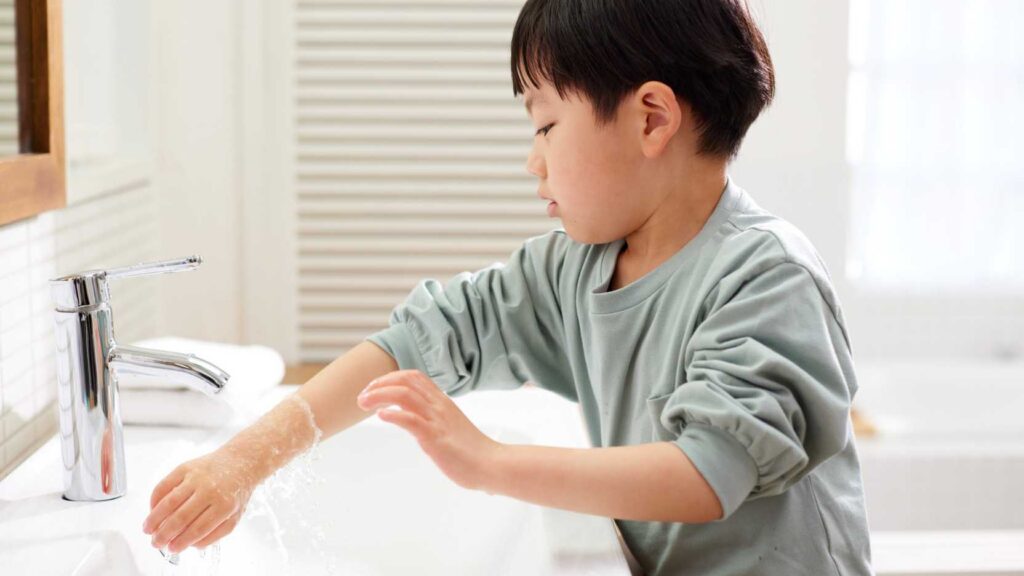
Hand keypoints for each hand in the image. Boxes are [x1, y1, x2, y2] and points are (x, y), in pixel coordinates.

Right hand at [142, 448, 258, 552]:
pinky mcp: (185, 467)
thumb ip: (216, 534)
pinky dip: (154, 499)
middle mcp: (210, 490)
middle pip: (181, 517)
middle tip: (155, 543)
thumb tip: (192, 545)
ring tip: (147, 529)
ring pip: (169, 502)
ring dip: (155, 518)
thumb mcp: (235, 516)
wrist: (239, 462)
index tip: (172, 549)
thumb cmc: (235, 492)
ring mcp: (196, 477)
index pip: (198, 528)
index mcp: (224, 505)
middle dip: (164, 534)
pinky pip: (164, 484)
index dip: (182, 541)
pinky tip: (152, 510)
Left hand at [357, 369, 503, 490]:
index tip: (374, 389)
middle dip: (378, 384)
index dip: (390, 378)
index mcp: (442, 402)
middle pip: (405, 381)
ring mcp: (437, 420)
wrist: (491, 465)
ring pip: (404, 395)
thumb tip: (415, 421)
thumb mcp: (450, 426)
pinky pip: (411, 419)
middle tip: (362, 398)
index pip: (414, 376)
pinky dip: (393, 414)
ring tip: (363, 403)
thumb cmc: (471, 451)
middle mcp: (439, 406)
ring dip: (379, 395)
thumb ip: (434, 419)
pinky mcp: (435, 438)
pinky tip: (381, 416)